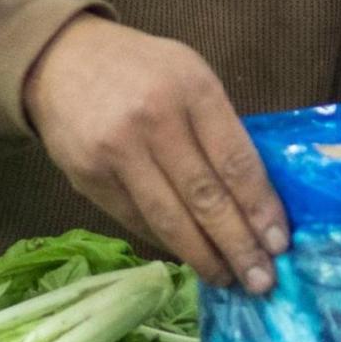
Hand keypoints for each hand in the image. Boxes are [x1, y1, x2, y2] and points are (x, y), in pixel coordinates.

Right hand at [27, 15, 286, 290]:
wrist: (60, 60)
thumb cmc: (141, 69)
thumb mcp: (190, 75)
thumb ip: (219, 126)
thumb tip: (255, 197)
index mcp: (192, 89)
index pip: (235, 161)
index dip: (260, 208)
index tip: (280, 244)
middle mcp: (154, 120)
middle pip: (205, 198)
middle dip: (238, 246)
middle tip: (261, 281)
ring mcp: (117, 152)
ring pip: (169, 219)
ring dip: (203, 257)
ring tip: (227, 279)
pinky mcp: (89, 177)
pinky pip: (136, 220)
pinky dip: (167, 243)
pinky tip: (189, 257)